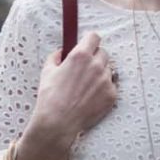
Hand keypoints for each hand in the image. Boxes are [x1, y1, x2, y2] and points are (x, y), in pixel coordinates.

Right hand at [26, 30, 117, 159]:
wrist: (58, 122)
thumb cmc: (50, 97)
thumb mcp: (47, 71)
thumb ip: (56, 56)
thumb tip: (62, 53)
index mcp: (80, 55)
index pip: (94, 37)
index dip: (89, 41)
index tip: (87, 45)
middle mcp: (96, 65)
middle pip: (103, 53)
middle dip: (95, 57)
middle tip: (85, 68)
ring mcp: (106, 81)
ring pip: (108, 70)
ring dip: (100, 73)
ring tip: (86, 86)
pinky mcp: (111, 95)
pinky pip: (110, 86)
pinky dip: (103, 89)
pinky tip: (90, 97)